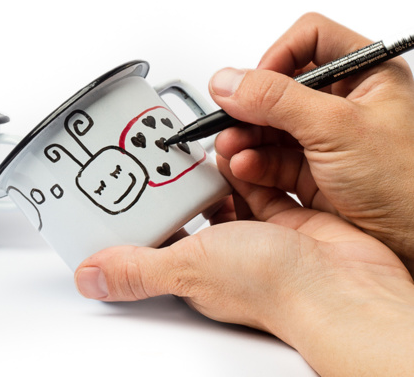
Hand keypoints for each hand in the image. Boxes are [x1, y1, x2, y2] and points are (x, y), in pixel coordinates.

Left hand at [74, 175, 413, 376]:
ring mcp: (259, 237)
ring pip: (226, 194)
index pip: (157, 237)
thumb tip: (88, 277)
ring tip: (196, 144)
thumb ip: (136, 269)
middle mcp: (224, 255)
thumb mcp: (186, 267)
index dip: (142, 212)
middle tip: (160, 150)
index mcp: (194, 269)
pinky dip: (251, 165)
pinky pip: (262, 184)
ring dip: (214, 168)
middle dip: (177, 182)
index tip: (127, 182)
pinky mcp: (290, 219)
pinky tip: (239, 150)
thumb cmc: (273, 288)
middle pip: (192, 211)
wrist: (344, 285)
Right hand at [209, 12, 413, 269]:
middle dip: (251, 106)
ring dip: (246, 137)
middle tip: (229, 120)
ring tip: (232, 150)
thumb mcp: (338, 129)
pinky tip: (245, 169)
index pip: (310, 39)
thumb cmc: (412, 187)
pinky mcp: (317, 175)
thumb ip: (276, 100)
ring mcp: (331, 141)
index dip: (277, 56)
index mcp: (368, 75)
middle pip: (281, 86)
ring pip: (271, 125)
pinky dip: (253, 163)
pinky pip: (272, 159)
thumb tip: (228, 81)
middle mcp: (349, 104)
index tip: (254, 85)